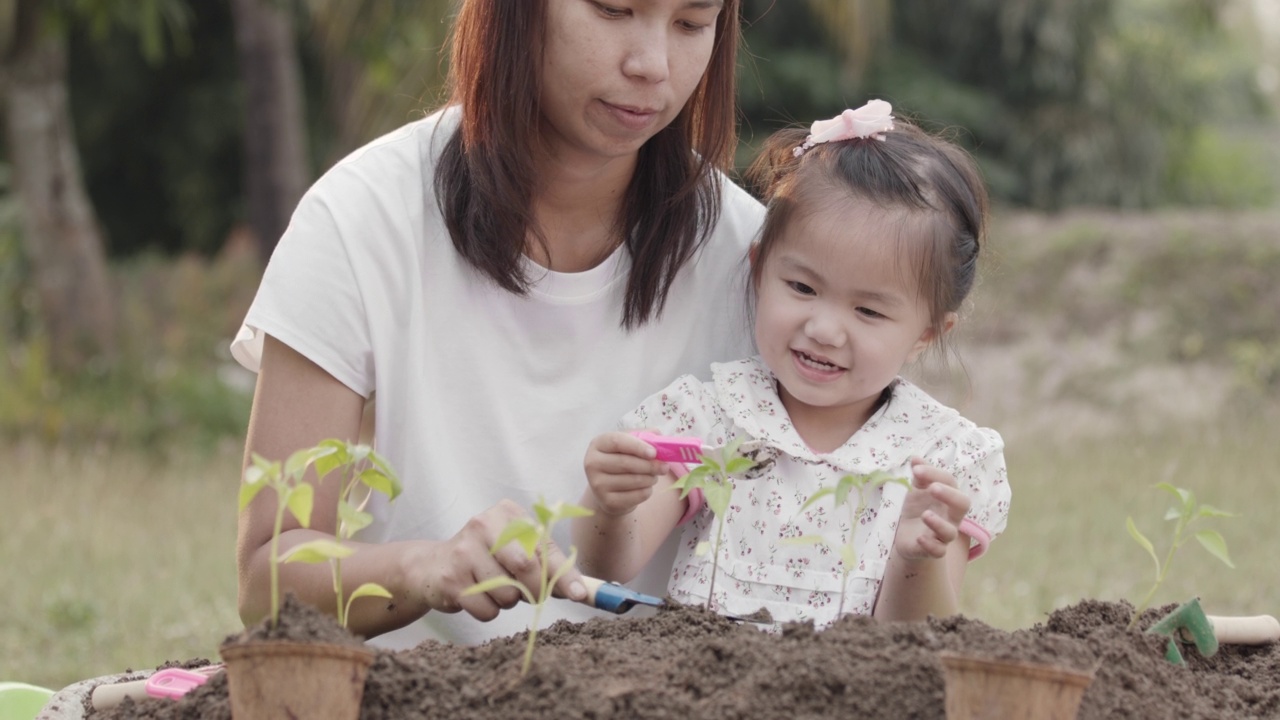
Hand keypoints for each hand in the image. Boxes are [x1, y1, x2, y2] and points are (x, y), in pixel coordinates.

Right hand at [407, 499, 586, 620]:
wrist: (433, 566)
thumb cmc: (486, 558)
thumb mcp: (516, 550)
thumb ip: (546, 565)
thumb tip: (580, 590)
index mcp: (506, 513)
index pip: (543, 546)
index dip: (564, 573)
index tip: (579, 593)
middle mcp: (483, 525)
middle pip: (527, 568)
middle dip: (535, 590)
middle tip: (530, 595)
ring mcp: (464, 551)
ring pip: (507, 594)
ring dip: (507, 601)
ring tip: (493, 587)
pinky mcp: (451, 579)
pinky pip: (487, 610)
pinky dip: (488, 611)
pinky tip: (476, 595)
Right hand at [583, 431, 669, 515]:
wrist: (608, 490)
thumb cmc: (621, 461)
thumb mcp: (629, 445)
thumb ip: (643, 436)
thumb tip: (658, 434)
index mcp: (598, 444)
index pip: (617, 441)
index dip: (637, 446)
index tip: (654, 453)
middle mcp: (592, 463)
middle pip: (626, 463)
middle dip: (650, 465)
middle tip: (664, 467)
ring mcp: (597, 484)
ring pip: (633, 480)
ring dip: (650, 479)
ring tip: (653, 477)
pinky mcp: (607, 501)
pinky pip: (636, 496)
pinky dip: (647, 491)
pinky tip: (645, 488)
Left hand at [895, 457, 970, 561]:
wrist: (908, 537)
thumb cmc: (917, 509)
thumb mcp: (916, 490)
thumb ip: (920, 475)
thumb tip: (915, 457)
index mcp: (948, 497)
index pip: (949, 482)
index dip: (935, 474)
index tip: (915, 469)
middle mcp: (950, 516)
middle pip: (962, 505)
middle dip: (950, 495)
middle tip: (933, 487)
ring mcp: (942, 534)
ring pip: (950, 532)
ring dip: (938, 523)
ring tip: (925, 514)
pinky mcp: (933, 550)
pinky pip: (938, 551)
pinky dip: (930, 545)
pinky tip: (920, 538)